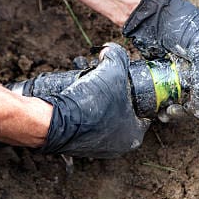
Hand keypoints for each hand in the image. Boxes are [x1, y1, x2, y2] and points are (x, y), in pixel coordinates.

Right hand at [36, 43, 149, 157]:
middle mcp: (117, 146)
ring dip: (99, 104)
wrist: (54, 121)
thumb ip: (117, 56)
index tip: (129, 83)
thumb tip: (110, 50)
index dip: (138, 94)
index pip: (144, 113)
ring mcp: (97, 148)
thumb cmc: (89, 103)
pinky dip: (84, 113)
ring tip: (91, 88)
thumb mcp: (112, 70)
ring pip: (104, 119)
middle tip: (107, 83)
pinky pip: (86, 125)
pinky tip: (79, 100)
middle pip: (123, 114)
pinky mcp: (78, 146)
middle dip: (115, 96)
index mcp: (133, 135)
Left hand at [123, 0, 198, 118]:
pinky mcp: (177, 81)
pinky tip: (163, 112)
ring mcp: (196, 77)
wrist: (152, 16)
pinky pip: (179, 102)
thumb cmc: (183, 24)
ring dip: (183, 113)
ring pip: (196, 105)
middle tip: (181, 110)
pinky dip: (172, 110)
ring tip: (168, 112)